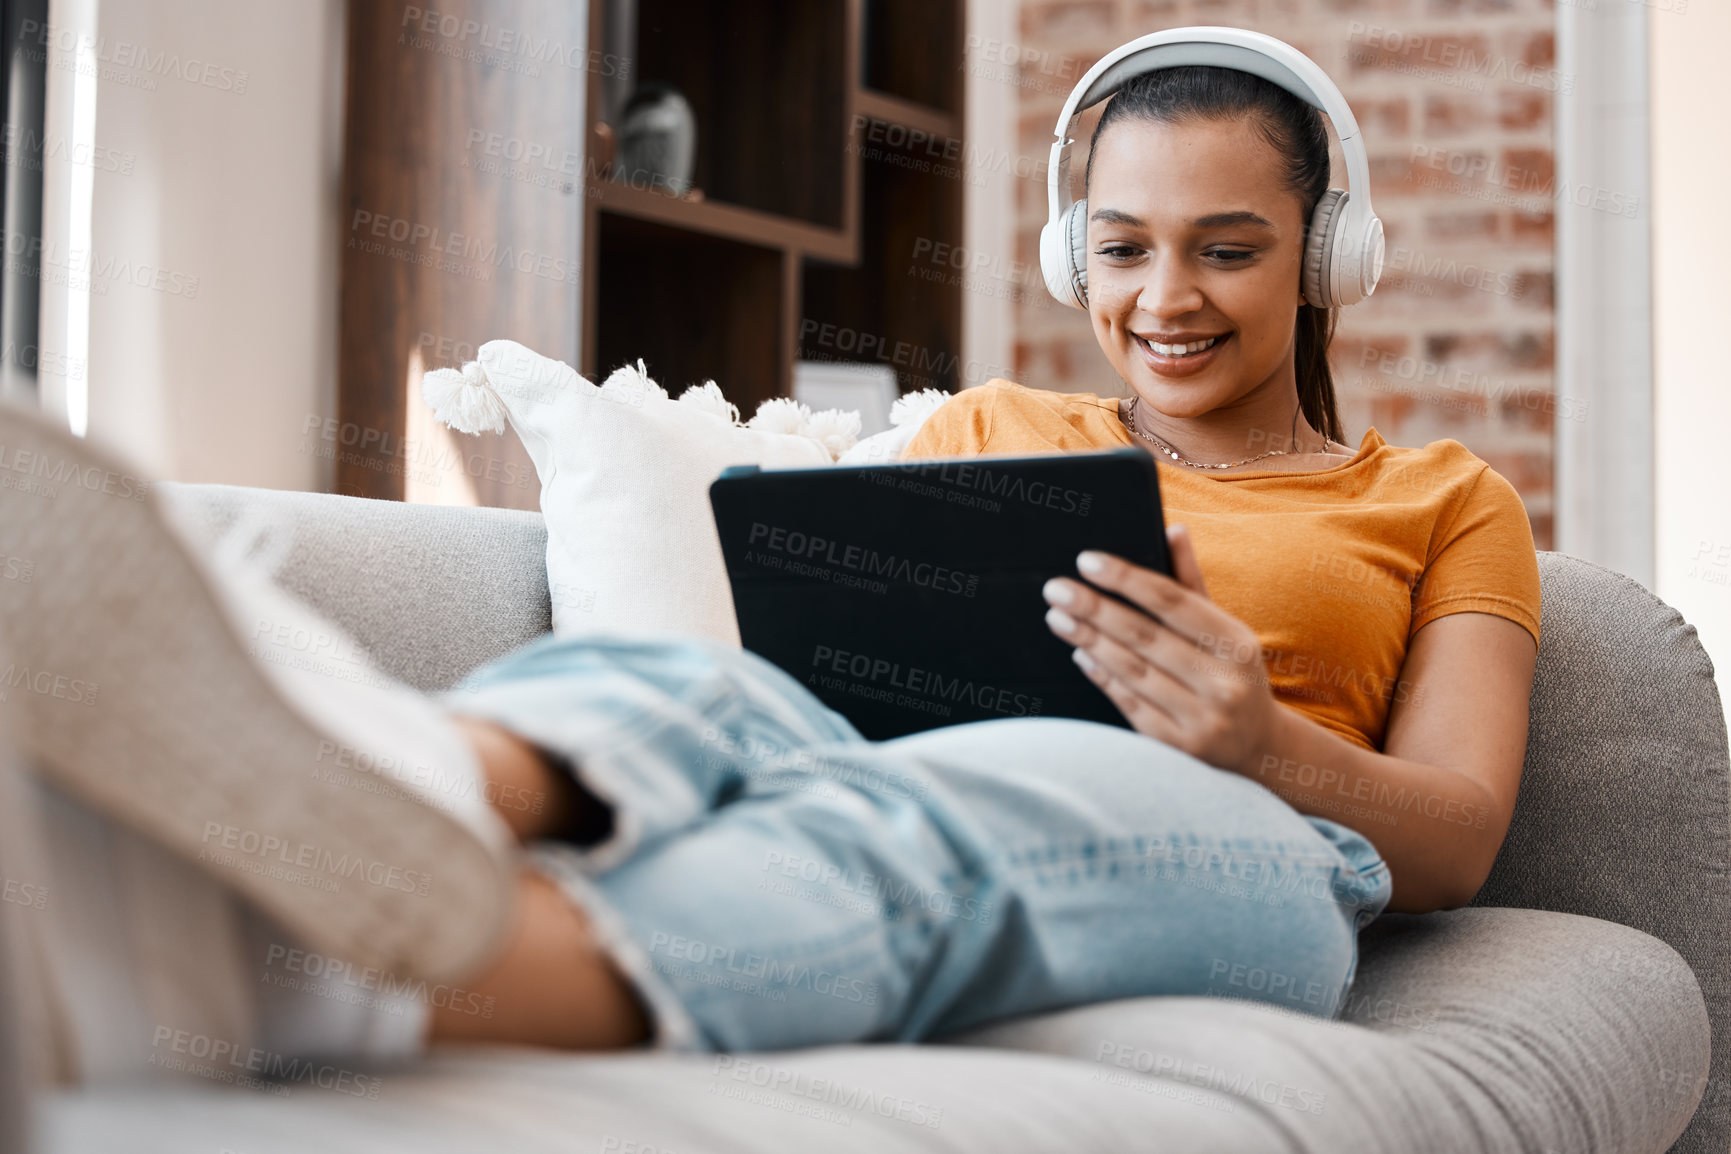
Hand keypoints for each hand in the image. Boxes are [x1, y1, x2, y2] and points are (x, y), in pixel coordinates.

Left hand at [1040, 523, 1279, 773]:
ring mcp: (1202, 720)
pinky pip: (1130, 705)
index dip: (1127, 578)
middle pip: (1145, 636)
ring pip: (1132, 671)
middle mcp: (1223, 684)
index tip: (1088, 561)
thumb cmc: (1232, 673)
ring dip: (1089, 641)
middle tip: (1057, 589)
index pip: (1173, 601)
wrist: (1257, 745)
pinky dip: (1102, 677)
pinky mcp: (1179, 748)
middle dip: (1095, 609)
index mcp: (1238, 645)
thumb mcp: (1224, 628)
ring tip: (1058, 618)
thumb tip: (1172, 528)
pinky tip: (1080, 654)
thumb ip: (1193, 582)